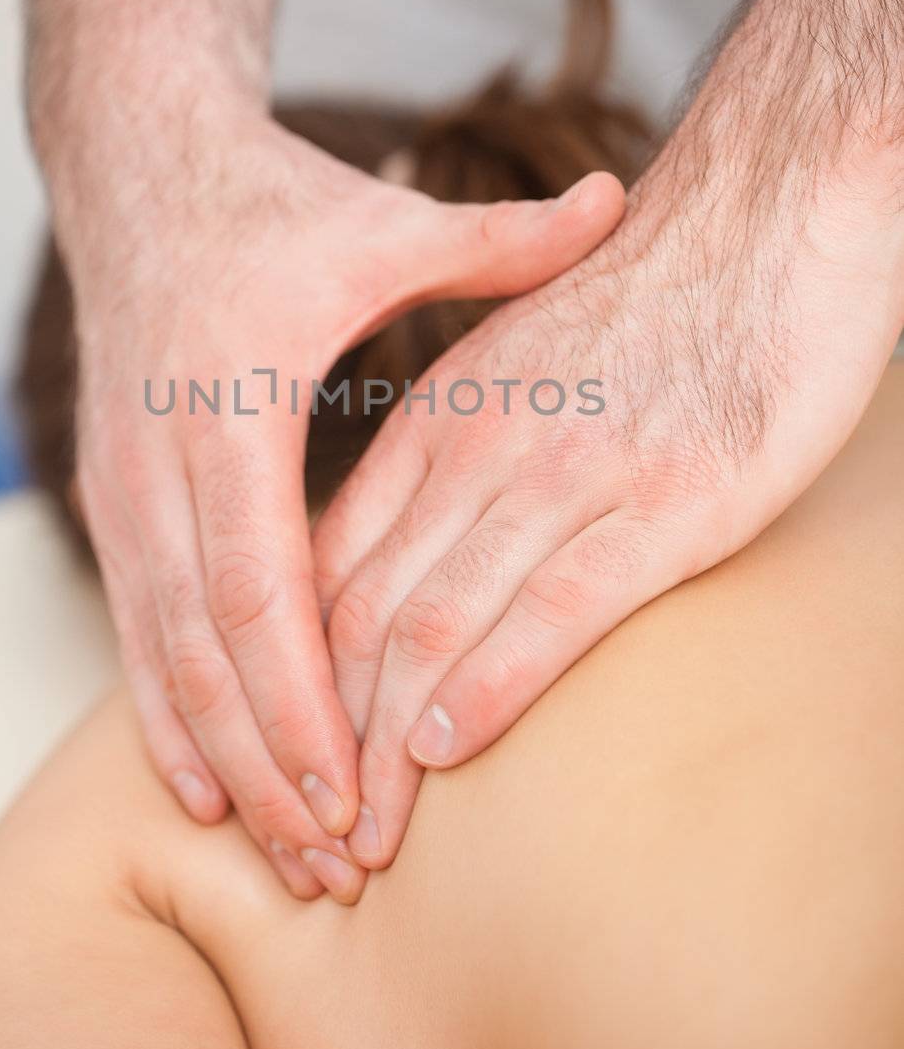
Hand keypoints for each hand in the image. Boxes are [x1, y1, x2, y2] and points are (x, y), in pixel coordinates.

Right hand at [52, 70, 623, 900]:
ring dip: (218, 762)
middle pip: (201, 650)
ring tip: (279, 857)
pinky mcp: (108, 494)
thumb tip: (621, 202)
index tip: (351, 792)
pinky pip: (133, 627)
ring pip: (156, 655)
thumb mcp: (382, 224)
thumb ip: (501, 238)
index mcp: (229, 404)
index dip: (300, 699)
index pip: (257, 586)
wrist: (138, 171)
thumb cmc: (272, 205)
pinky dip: (167, 714)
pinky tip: (205, 785)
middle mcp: (157, 458)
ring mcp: (120, 481)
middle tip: (329, 869)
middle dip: (265, 767)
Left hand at [316, 131, 903, 870]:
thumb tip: (416, 547)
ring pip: (433, 626)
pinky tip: (451, 749)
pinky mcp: (663, 500)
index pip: (330, 568)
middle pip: (359, 617)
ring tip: (364, 842)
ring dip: (384, 748)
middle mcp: (480, 450)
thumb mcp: (519, 366)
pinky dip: (487, 689)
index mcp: (437, 421)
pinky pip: (549, 608)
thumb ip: (460, 453)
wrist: (765, 206)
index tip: (283, 764)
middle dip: (321, 743)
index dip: (293, 680)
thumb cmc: (647, 298)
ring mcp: (566, 474)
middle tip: (307, 843)